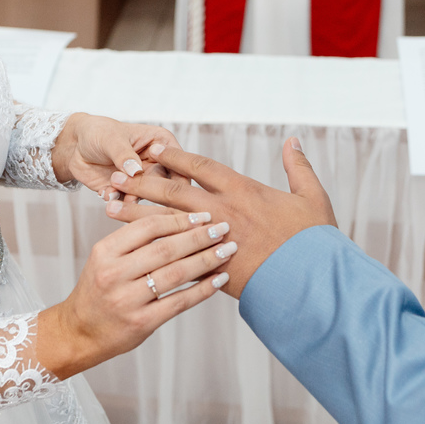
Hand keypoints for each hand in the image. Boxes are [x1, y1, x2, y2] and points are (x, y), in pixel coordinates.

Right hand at [35, 211, 234, 378]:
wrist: (79, 332)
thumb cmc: (98, 291)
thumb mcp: (105, 259)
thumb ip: (133, 240)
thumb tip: (179, 218)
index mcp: (105, 252)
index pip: (147, 227)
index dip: (179, 219)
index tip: (203, 215)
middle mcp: (114, 274)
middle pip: (165, 249)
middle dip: (199, 237)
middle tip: (224, 228)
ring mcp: (127, 300)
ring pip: (175, 274)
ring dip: (206, 260)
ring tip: (228, 250)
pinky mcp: (141, 322)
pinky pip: (179, 302)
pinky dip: (202, 290)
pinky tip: (219, 280)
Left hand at [51, 114, 179, 201]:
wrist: (74, 146)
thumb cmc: (98, 133)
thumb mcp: (111, 139)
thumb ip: (124, 155)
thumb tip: (137, 171)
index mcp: (162, 144)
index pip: (180, 163)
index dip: (180, 177)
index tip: (172, 189)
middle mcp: (157, 164)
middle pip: (167, 185)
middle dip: (150, 190)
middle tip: (133, 191)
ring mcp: (143, 181)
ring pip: (148, 197)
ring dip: (132, 198)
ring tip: (115, 191)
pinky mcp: (127, 194)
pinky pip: (127, 204)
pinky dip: (117, 201)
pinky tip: (106, 193)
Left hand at [104, 138, 336, 298]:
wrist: (315, 284)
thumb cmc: (315, 241)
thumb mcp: (312, 198)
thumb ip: (298, 167)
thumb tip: (293, 140)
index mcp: (244, 191)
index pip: (201, 168)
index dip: (176, 157)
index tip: (153, 149)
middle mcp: (224, 213)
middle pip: (173, 192)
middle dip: (142, 182)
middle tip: (116, 175)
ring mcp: (216, 242)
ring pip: (167, 223)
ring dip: (136, 214)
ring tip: (109, 206)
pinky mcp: (213, 269)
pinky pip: (177, 258)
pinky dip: (153, 251)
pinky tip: (132, 250)